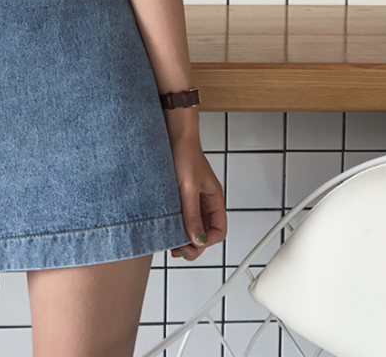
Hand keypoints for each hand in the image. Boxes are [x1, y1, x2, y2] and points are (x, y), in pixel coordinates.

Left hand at [168, 135, 226, 260]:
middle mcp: (204, 201)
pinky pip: (181, 217)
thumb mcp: (188, 188)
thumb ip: (192, 214)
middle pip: (205, 232)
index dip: (207, 240)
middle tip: (178, 249)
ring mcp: (192, 199)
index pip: (218, 230)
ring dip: (183, 235)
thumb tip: (197, 240)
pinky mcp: (179, 196)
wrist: (171, 136)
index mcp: (214, 198)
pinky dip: (175, 225)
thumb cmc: (185, 154)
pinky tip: (166, 226)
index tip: (192, 243)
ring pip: (192, 226)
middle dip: (193, 243)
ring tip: (170, 239)